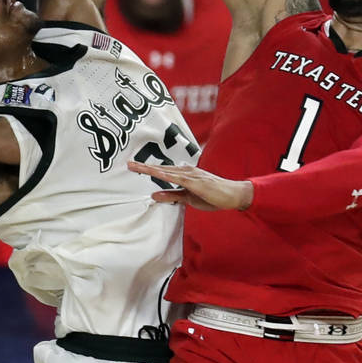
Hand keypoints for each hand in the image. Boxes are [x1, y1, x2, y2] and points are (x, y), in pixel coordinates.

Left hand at [127, 160, 252, 210]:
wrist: (233, 195)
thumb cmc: (213, 196)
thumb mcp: (188, 199)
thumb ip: (172, 196)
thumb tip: (153, 196)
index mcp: (184, 174)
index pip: (162, 171)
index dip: (147, 169)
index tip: (133, 166)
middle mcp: (186, 171)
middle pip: (161, 168)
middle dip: (144, 166)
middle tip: (128, 164)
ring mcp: (192, 175)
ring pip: (167, 171)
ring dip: (152, 169)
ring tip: (137, 167)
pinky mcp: (197, 182)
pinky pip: (179, 179)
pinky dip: (167, 176)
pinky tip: (158, 175)